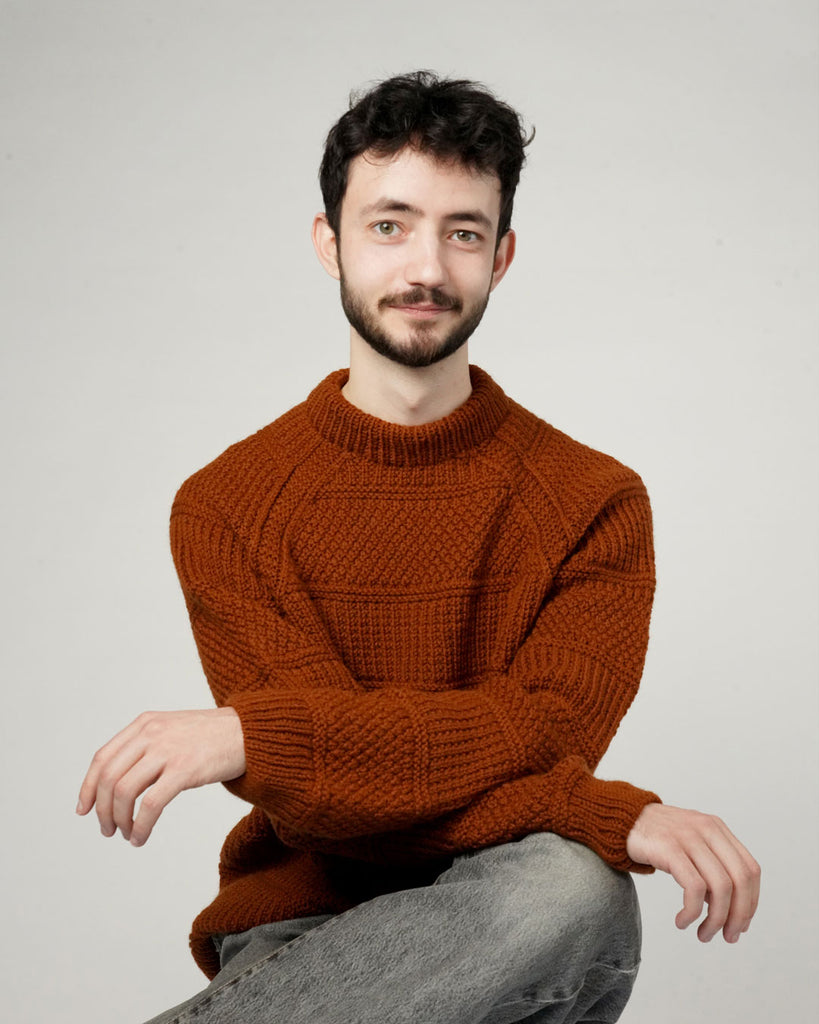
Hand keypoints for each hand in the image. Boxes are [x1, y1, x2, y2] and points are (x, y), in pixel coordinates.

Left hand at [76, 708, 245, 845]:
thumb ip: (146, 747)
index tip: (84, 810)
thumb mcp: (172, 730)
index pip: (102, 758)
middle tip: (108, 830)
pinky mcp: (185, 769)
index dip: (87, 787)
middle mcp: (151, 733)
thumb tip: (118, 784)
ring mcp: (168, 750)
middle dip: (102, 810)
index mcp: (145, 723)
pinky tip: (141, 837)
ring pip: (124, 793)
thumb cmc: (213, 736)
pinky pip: (150, 805)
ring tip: (127, 835)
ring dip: (120, 820)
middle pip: (108, 778)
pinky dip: (140, 826)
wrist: (252, 732)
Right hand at [626, 803, 759, 942]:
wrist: (621, 818)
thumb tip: (731, 909)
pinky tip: (681, 921)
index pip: (751, 870)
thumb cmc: (657, 837)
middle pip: (741, 880)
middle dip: (738, 915)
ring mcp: (689, 837)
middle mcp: (707, 829)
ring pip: (720, 887)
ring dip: (716, 919)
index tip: (740, 924)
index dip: (751, 902)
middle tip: (728, 937)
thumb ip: (712, 868)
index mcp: (717, 829)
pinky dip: (692, 911)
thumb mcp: (692, 845)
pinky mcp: (669, 847)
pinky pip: (694, 887)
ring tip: (702, 934)